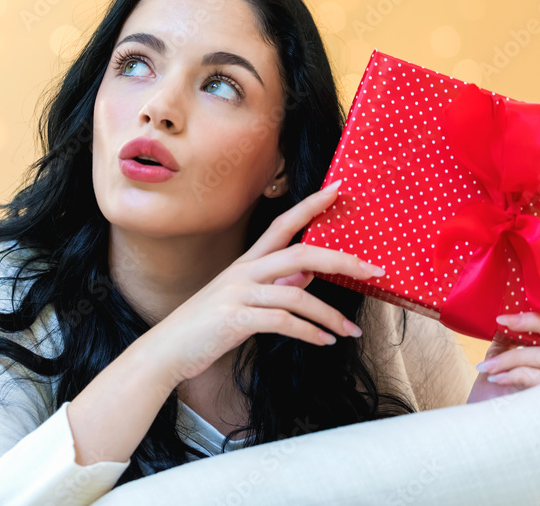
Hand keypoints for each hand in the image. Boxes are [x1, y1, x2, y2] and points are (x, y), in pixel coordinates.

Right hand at [147, 180, 384, 387]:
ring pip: (297, 293)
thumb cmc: (206, 326)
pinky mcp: (235, 319)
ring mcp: (238, 294)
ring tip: (349, 332)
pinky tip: (323, 343)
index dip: (311, 205)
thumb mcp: (242, 300)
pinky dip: (309, 333)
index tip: (339, 189)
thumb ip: (276, 286)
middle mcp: (243, 272)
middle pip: (300, 253)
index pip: (282, 223)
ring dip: (330, 314)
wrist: (166, 350)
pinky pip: (283, 322)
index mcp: (246, 263)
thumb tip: (309, 276)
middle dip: (341, 260)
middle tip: (373, 271)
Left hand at [466, 299, 539, 403]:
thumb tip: (507, 304)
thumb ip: (511, 330)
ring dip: (514, 356)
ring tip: (487, 366)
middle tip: (504, 320)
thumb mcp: (501, 349)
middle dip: (539, 321)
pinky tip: (494, 377)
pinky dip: (514, 374)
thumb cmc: (494, 383)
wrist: (484, 419)